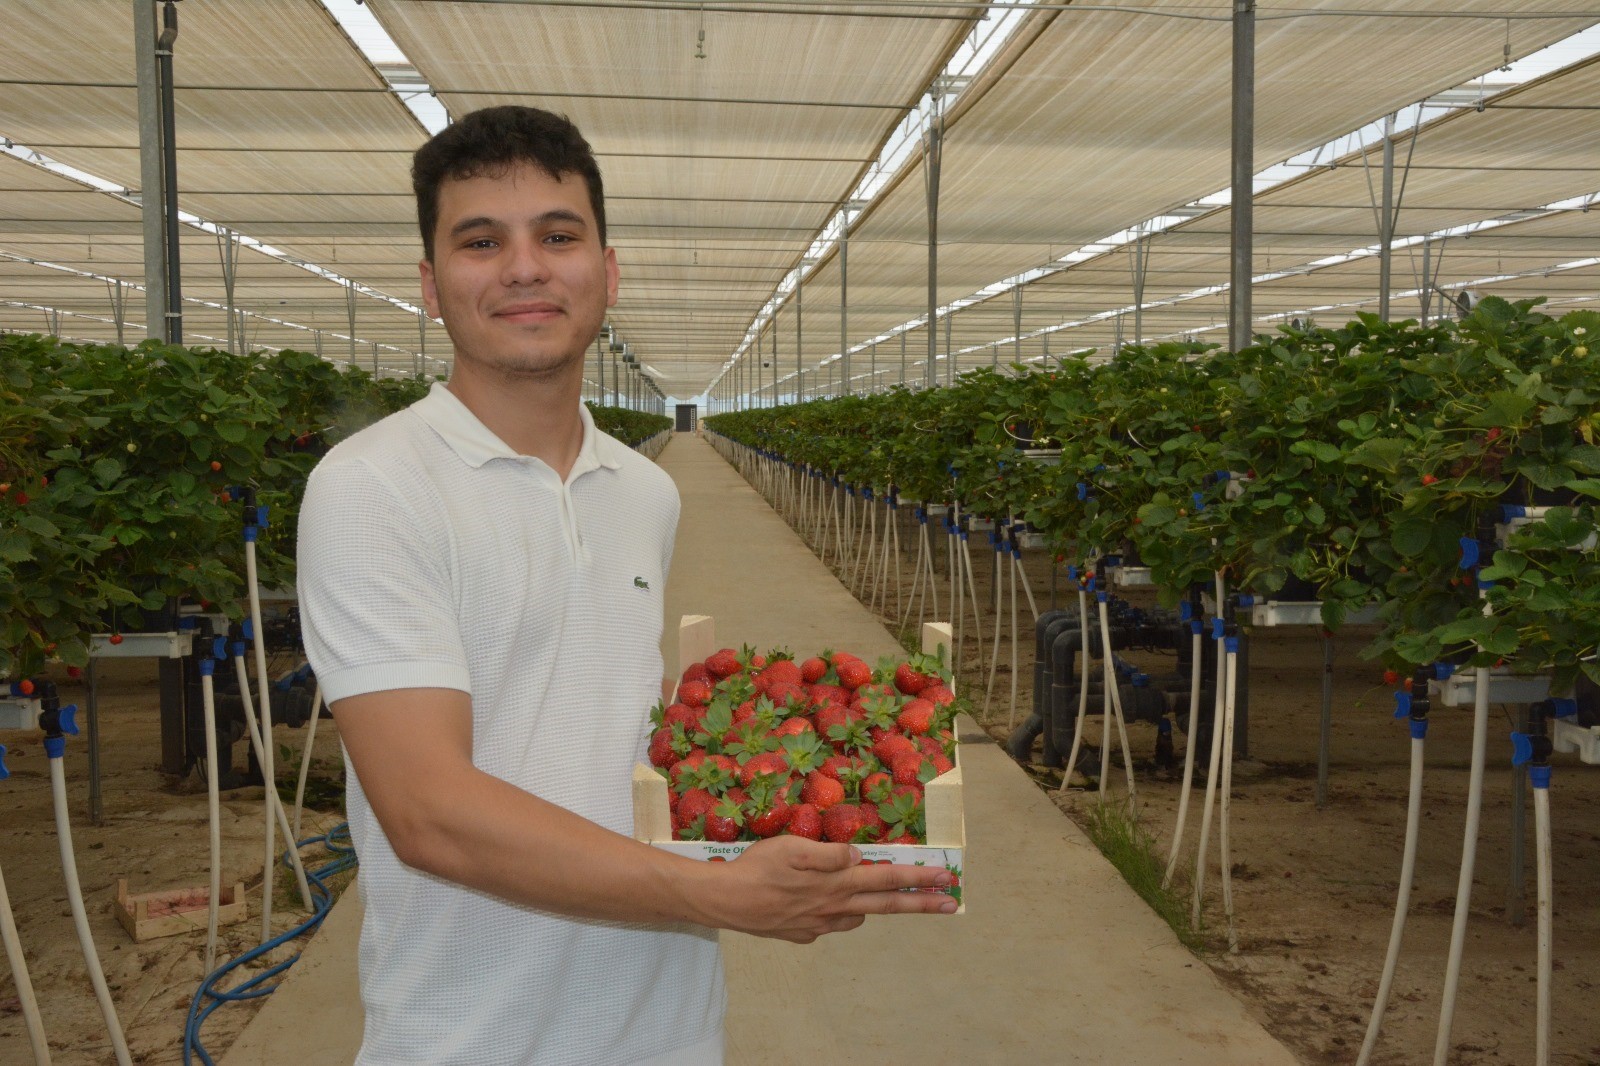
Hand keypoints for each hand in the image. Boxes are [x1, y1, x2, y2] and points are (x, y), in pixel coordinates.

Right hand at [697, 835, 956, 943]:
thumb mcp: (792, 846)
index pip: (888, 878)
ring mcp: (819, 924)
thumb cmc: (757, 867)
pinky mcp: (802, 933)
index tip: (946, 878)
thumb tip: (856, 855)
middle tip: (950, 902)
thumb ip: (827, 852)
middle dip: (921, 903)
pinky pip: (830, 923)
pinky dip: (837, 913)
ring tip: (884, 895)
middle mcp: (834, 907)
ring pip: (857, 915)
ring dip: (876, 907)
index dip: (918, 878)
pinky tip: (824, 902)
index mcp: (837, 882)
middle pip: (886, 904)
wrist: (724, 901)